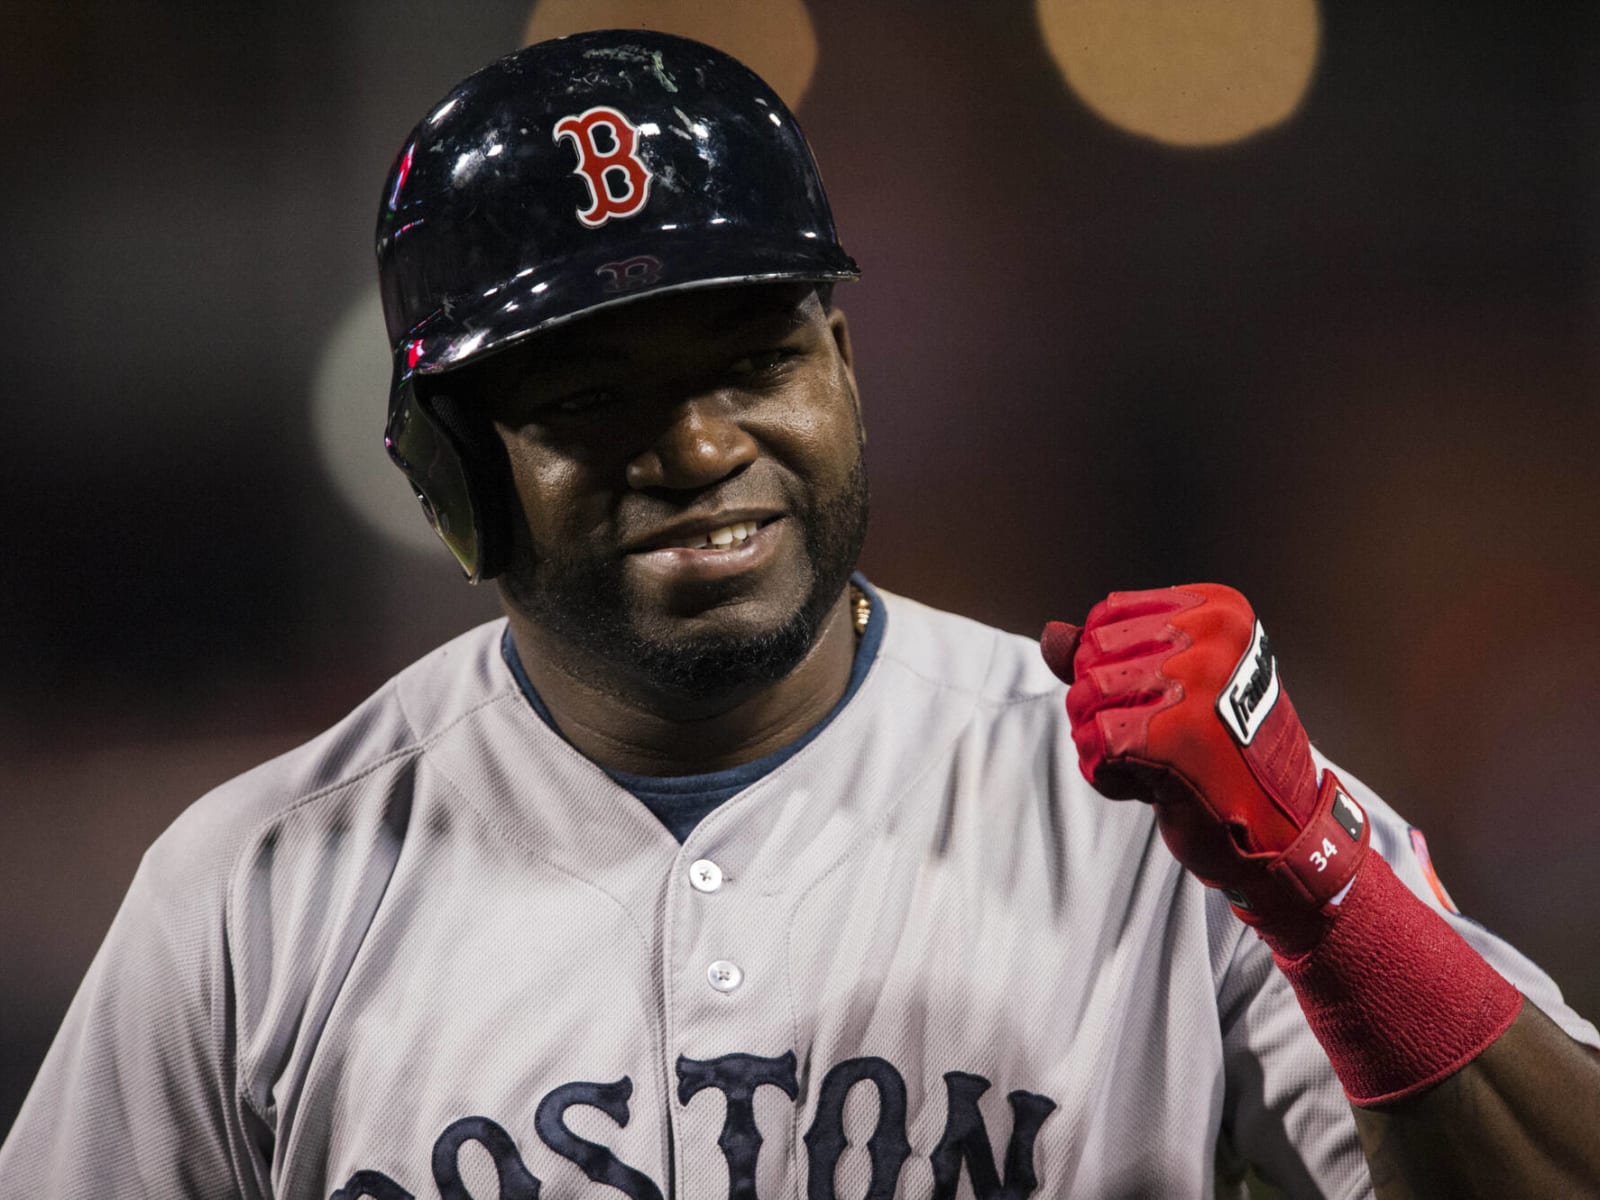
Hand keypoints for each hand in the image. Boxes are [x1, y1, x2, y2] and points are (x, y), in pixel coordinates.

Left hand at [1041, 584, 1368, 950]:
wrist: (1281, 827)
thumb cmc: (1222, 752)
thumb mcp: (1172, 686)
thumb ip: (1107, 654)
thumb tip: (1050, 634)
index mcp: (1219, 611)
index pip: (1104, 619)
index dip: (1107, 667)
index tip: (1163, 701)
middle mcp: (1211, 637)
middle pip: (1087, 659)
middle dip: (1102, 707)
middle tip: (1160, 738)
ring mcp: (1193, 685)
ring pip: (1083, 699)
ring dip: (1103, 743)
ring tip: (1157, 761)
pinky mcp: (1170, 737)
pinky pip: (1092, 745)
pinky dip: (1108, 776)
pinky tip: (1152, 786)